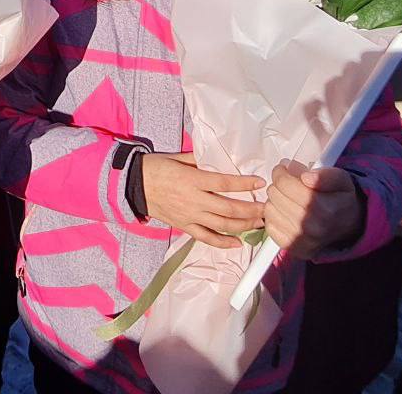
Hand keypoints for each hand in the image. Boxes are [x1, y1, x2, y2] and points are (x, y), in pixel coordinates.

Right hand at [140, 152, 264, 248]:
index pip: (225, 183)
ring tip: (259, 223)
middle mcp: (194, 200)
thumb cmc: (156, 168)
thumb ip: (199, 160)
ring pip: (222, 225)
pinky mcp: (184, 226)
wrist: (133, 186)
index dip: (244, 184)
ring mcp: (190, 216)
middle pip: (229, 208)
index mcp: (193, 180)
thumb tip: (219, 158)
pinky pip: (206, 237)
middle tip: (267, 209)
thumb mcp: (178, 157)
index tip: (260, 183)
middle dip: (251, 210)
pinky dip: (223, 242)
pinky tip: (238, 243)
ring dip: (243, 225)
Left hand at [264, 162, 361, 259]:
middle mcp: (311, 227)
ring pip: (269, 209)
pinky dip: (275, 216)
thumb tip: (306, 177)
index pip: (285, 183)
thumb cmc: (341, 200)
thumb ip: (325, 175)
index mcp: (324, 208)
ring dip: (275, 200)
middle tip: (287, 183)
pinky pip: (270, 226)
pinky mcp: (292, 247)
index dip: (281, 172)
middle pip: (275, 195)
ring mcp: (300, 240)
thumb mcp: (341, 180)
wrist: (348, 227)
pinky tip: (286, 212)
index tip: (284, 169)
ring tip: (288, 198)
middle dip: (278, 184)